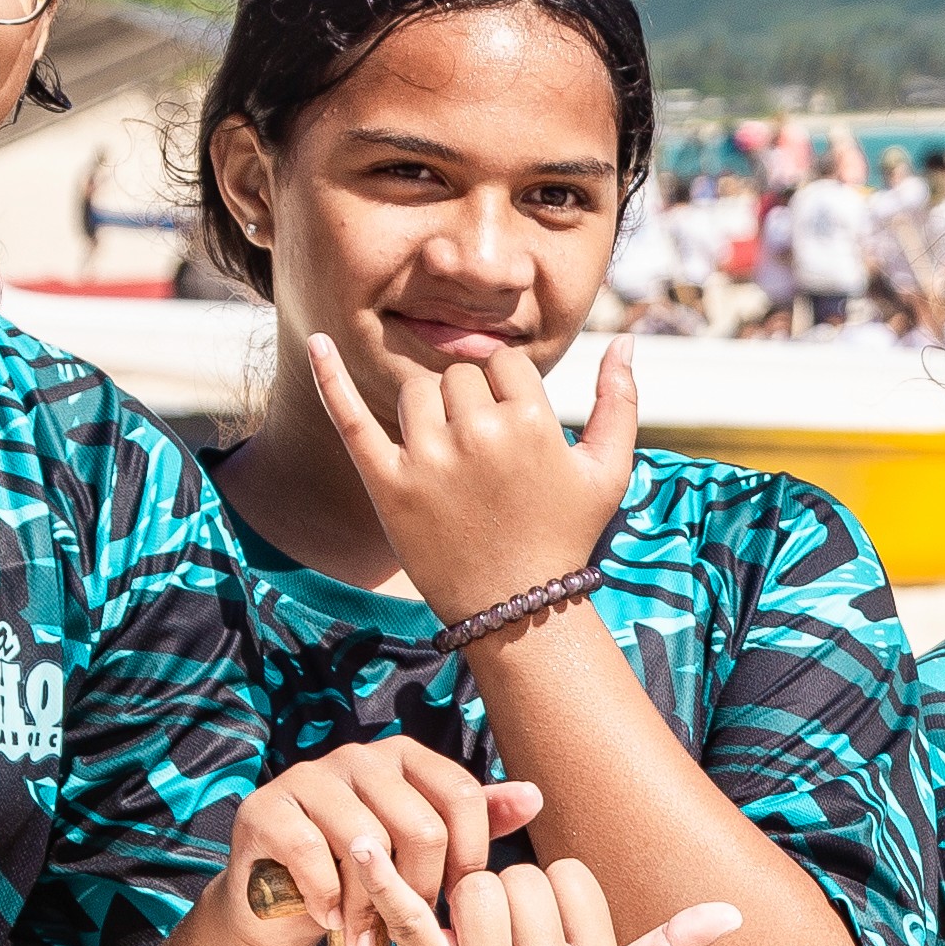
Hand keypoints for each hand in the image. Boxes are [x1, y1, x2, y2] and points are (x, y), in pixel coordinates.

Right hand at [221, 738, 533, 945]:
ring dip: (372, 905)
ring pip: (368, 845)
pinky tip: (331, 920)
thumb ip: (476, 823)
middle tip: (411, 925)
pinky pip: (314, 854)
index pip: (463, 797)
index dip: (468, 859)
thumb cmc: (365, 877)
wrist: (280, 904)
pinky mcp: (267, 809)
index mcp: (407, 757)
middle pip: (421, 826)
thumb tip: (535, 796)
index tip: (456, 902)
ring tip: (368, 936)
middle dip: (421, 890)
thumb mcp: (425, 852)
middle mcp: (361, 757)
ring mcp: (310, 777)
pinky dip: (328, 899)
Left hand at [307, 332, 642, 621]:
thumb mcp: (609, 471)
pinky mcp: (388, 485)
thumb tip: (628, 339)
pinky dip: (330, 378)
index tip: (514, 431)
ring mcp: (429, 460)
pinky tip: (316, 342)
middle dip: (471, 404)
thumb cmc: (566, 533)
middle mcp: (479, 434)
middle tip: (484, 457)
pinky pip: (350, 418)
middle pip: (458, 376)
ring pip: (416, 393)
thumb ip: (621, 401)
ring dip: (430, 413)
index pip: (503, 364)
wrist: (516, 607)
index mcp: (532, 422)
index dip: (508, 393)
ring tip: (449, 458)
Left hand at [385, 855, 738, 945]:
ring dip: (461, 901)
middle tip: (493, 943)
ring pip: (477, 885)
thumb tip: (733, 914)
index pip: (569, 878)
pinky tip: (361, 848)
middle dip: (504, 895)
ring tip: (462, 942)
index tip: (537, 938)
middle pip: (523, 877)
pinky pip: (412, 915)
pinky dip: (384, 880)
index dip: (546, 896)